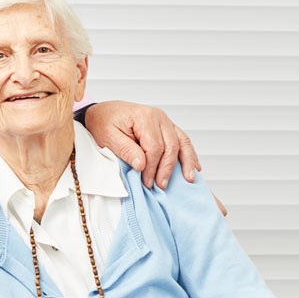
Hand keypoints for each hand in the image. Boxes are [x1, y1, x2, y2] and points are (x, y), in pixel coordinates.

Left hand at [83, 101, 199, 189]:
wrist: (103, 112)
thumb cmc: (104, 123)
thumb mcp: (107, 136)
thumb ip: (126, 149)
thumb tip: (142, 165)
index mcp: (144, 117)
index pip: (154, 147)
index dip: (152, 167)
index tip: (147, 182)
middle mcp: (158, 117)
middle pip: (170, 145)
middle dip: (167, 168)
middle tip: (161, 185)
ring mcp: (165, 121)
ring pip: (182, 142)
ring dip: (186, 162)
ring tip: (189, 179)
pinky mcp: (167, 126)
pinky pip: (182, 139)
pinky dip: (189, 153)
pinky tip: (195, 166)